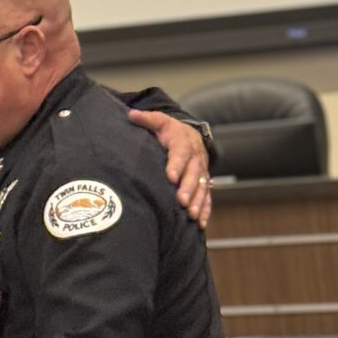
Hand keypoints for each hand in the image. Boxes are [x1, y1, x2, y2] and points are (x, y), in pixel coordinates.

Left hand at [127, 110, 211, 229]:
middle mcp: (196, 158)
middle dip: (188, 188)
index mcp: (184, 143)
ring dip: (198, 201)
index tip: (170, 176)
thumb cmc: (170, 131)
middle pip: (194, 173)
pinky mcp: (204, 183)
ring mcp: (202, 172)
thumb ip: (146, 119)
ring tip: (192, 215)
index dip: (176, 164)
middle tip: (181, 201)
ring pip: (202, 187)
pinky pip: (207, 197)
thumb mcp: (159, 121)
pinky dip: (205, 210)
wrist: (191, 135)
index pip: (181, 153)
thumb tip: (130, 114)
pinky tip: (201, 223)